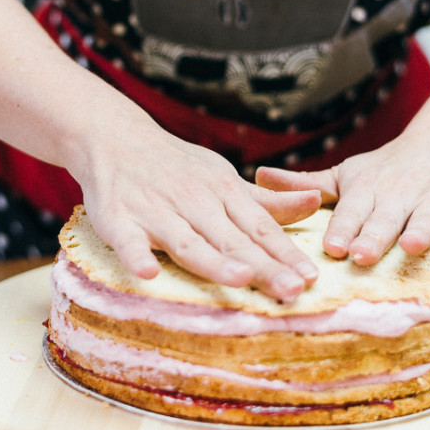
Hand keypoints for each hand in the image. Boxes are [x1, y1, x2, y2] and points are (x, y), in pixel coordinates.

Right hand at [74, 126, 322, 301]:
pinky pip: (127, 241)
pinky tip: (147, 272)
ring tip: (240, 279)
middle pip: (232, 239)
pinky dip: (136, 255)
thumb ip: (266, 200)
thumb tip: (316, 202)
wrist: (113, 138)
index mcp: (222, 191)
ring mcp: (155, 211)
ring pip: (188, 241)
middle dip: (263, 266)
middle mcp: (193, 201)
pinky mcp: (117, 219)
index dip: (285, 253)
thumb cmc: (176, 168)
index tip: (311, 278)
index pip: (260, 228)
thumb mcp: (224, 178)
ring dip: (213, 260)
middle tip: (292, 291)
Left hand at [255, 126, 429, 265]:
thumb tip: (256, 178)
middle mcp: (399, 194)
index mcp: (366, 189)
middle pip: (384, 219)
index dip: (341, 228)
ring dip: (420, 230)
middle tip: (361, 255)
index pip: (350, 212)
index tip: (330, 247)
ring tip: (411, 245)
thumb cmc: (385, 169)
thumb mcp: (345, 174)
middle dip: (374, 236)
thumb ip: (304, 184)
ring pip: (427, 217)